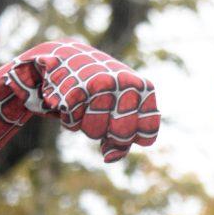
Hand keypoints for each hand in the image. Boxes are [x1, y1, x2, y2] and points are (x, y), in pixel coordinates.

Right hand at [6, 37, 159, 161]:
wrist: (66, 56)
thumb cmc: (99, 91)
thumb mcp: (117, 112)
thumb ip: (122, 140)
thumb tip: (109, 158)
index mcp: (144, 89)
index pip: (147, 134)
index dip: (130, 136)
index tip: (119, 119)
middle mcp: (126, 85)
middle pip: (122, 136)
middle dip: (108, 132)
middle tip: (100, 110)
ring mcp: (101, 86)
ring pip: (95, 132)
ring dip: (86, 124)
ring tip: (85, 102)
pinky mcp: (76, 89)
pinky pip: (72, 124)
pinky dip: (68, 119)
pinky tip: (70, 99)